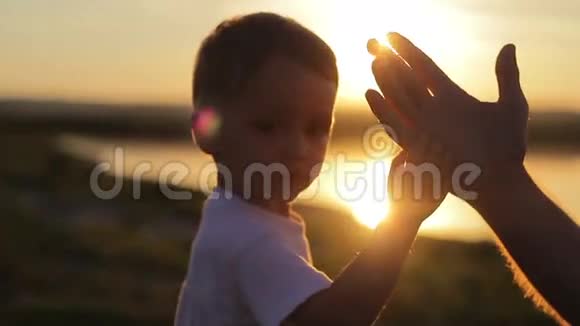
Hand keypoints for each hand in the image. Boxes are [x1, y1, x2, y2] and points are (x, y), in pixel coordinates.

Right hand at [366, 33, 528, 194]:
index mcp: (452, 98)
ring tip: (375, 59)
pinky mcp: (417, 146)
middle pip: (407, 79)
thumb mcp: (512, 106)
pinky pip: (394, 125)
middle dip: (391, 60)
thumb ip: (507, 76)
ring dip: (386, 79)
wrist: (498, 182)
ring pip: (399, 98)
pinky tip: (370, 93)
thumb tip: (507, 46)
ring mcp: (424, 127)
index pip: (423, 68)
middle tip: (375, 42)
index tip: (392, 35)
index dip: (408, 50)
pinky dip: (382, 110)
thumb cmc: (508, 149)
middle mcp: (434, 111)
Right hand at [388, 135, 450, 223]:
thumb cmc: (396, 195)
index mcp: (406, 176)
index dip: (422, 142)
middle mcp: (419, 183)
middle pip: (430, 159)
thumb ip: (397, 160)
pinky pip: (447, 178)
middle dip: (434, 147)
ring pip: (440, 167)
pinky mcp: (440, 196)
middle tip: (437, 138)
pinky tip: (450, 158)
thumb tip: (407, 145)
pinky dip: (449, 167)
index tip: (424, 134)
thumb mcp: (391, 178)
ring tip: (444, 146)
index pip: (417, 154)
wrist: (404, 219)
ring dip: (443, 155)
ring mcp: (431, 190)